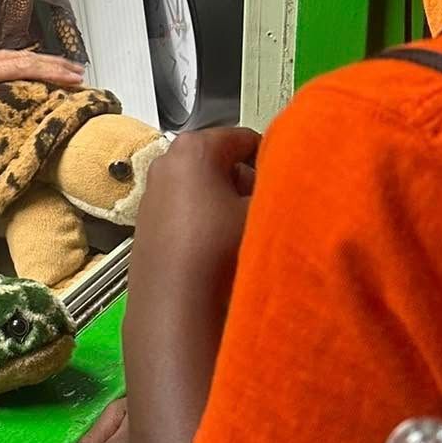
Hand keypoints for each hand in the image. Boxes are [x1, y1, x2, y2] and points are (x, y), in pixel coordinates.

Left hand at [0, 48, 85, 166]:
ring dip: (41, 61)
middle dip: (54, 64)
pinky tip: (30, 67)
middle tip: (81, 73)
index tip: (72, 76)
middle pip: (24, 58)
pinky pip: (3, 59)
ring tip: (65, 69)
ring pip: (15, 56)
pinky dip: (23, 62)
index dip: (48, 71)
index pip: (19, 68)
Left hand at [122, 126, 259, 442]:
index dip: (272, 159)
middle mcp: (165, 161)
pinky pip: (186, 213)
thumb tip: (295, 180)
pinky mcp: (145, 225)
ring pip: (203, 189)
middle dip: (247, 182)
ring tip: (247, 234)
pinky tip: (221, 251)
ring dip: (226, 205)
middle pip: (222, 164)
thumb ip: (279, 187)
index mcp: (194, 147)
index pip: (245, 139)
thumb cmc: (221, 245)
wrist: (173, 303)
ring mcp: (151, 193)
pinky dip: (205, 224)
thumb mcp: (263, 211)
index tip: (289, 184)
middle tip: (269, 210)